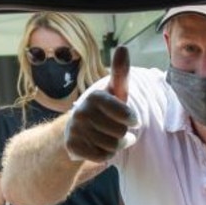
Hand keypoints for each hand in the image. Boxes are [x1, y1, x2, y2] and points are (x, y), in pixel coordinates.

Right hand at [64, 46, 135, 161]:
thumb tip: (123, 47)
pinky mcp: (71, 146)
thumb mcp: (114, 91)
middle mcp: (81, 111)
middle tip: (113, 127)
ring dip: (115, 145)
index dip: (131, 119)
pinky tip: (98, 147)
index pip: (125, 114)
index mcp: (95, 96)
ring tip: (107, 137)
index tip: (133, 120)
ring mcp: (75, 129)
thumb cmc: (104, 109)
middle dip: (122, 133)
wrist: (77, 129)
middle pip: (120, 132)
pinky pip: (102, 157)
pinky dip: (105, 155)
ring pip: (112, 146)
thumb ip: (120, 72)